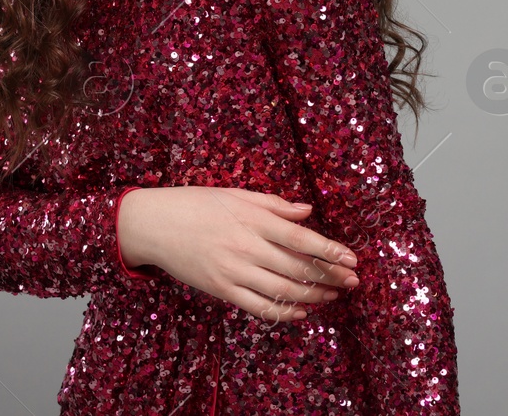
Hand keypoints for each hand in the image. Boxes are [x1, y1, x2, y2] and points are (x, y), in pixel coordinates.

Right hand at [117, 186, 359, 321]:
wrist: (155, 225)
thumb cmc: (197, 204)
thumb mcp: (237, 194)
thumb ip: (275, 204)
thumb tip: (308, 211)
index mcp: (253, 219)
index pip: (301, 238)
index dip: (330, 251)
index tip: (352, 259)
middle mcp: (247, 246)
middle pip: (298, 267)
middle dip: (330, 276)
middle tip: (353, 281)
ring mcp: (234, 270)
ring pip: (283, 290)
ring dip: (313, 296)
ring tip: (333, 295)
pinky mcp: (222, 289)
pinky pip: (258, 307)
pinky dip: (284, 312)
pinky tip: (302, 312)